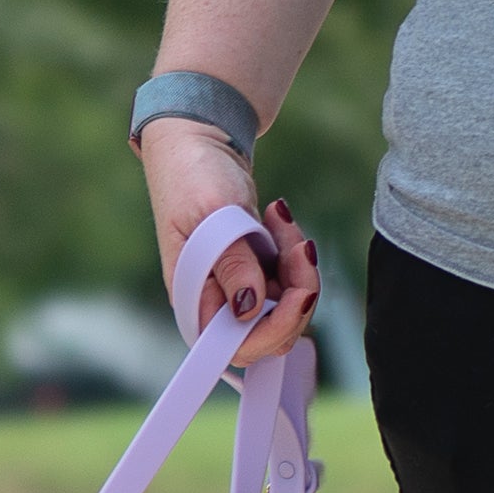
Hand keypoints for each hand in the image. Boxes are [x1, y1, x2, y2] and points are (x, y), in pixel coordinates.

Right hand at [137, 118, 319, 364]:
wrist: (198, 145)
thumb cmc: (194, 178)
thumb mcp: (213, 216)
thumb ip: (232, 265)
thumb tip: (249, 309)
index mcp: (196, 303)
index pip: (240, 347)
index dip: (276, 329)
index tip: (300, 291)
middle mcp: (216, 306)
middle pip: (272, 333)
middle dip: (298, 293)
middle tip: (299, 244)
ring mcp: (238, 292)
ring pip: (287, 306)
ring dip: (298, 266)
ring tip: (281, 218)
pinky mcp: (255, 274)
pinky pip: (289, 282)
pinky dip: (295, 254)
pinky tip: (278, 217)